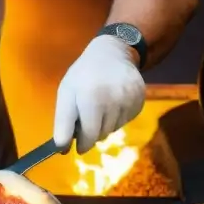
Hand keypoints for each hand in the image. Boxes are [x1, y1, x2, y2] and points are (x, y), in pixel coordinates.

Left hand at [53, 35, 145, 154]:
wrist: (112, 53)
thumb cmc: (83, 75)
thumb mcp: (66, 93)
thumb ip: (63, 122)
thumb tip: (62, 150)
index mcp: (91, 97)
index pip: (89, 134)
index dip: (82, 144)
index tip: (78, 147)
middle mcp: (113, 99)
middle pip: (102, 134)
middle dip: (92, 132)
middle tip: (87, 117)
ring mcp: (130, 99)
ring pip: (114, 128)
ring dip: (105, 125)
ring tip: (100, 106)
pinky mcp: (141, 100)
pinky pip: (127, 120)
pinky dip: (117, 117)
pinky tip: (113, 102)